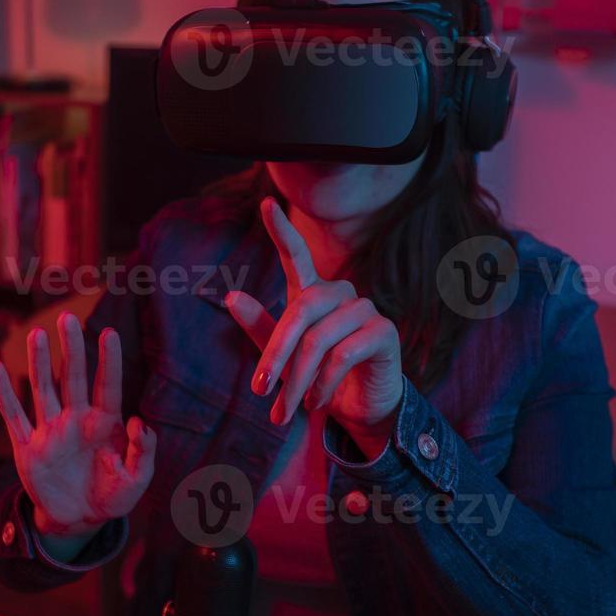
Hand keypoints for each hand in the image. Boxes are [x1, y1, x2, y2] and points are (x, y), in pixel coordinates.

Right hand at [0, 313, 156, 560]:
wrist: (80, 521)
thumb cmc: (112, 496)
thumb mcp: (137, 479)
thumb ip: (142, 451)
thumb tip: (139, 421)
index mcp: (105, 424)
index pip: (108, 386)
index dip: (108, 361)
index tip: (109, 334)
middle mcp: (76, 420)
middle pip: (73, 378)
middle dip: (71, 350)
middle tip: (67, 319)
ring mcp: (50, 431)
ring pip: (43, 390)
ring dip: (40, 363)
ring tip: (36, 335)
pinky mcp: (27, 448)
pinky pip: (13, 416)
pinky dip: (4, 393)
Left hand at [225, 197, 403, 457]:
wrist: (361, 410)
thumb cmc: (319, 379)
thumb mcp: (284, 358)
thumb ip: (261, 330)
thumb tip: (230, 296)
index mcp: (313, 294)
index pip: (296, 256)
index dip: (282, 231)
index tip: (266, 204)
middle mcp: (341, 293)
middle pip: (301, 310)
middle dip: (276, 353)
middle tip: (259, 390)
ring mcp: (365, 310)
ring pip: (320, 339)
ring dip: (298, 380)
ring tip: (285, 411)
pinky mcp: (385, 332)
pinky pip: (345, 353)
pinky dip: (325, 382)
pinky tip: (317, 402)